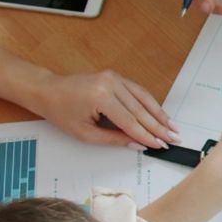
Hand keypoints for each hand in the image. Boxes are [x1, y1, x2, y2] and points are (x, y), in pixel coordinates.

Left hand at [34, 70, 177, 148]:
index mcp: (101, 97)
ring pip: (144, 98)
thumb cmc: (62, 112)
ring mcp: (114, 77)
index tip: (160, 145)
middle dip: (158, 126)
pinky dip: (150, 103)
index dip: (147, 135)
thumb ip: (114, 139)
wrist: (49, 91)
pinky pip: (137, 90)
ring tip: (172, 127)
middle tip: (173, 138)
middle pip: (141, 109)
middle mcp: (111, 83)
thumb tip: (137, 144)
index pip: (131, 121)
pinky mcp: (115, 76)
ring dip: (159, 113)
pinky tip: (160, 113)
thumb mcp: (85, 133)